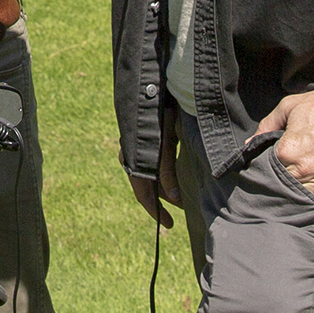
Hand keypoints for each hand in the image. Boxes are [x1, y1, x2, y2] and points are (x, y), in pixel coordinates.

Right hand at [129, 100, 183, 227]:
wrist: (152, 87)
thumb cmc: (161, 115)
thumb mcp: (166, 144)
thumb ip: (168, 171)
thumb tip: (174, 197)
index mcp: (134, 159)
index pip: (143, 194)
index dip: (157, 211)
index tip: (170, 225)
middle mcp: (131, 156)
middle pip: (148, 186)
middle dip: (165, 200)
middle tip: (181, 211)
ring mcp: (137, 148)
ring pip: (151, 176)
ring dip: (166, 187)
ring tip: (182, 197)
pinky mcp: (146, 141)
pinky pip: (152, 165)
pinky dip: (165, 174)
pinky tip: (176, 176)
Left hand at [255, 86, 313, 203]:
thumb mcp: (288, 107)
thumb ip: (267, 126)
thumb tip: (250, 145)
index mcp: (288, 152)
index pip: (267, 169)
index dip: (265, 167)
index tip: (267, 164)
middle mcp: (304, 171)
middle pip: (282, 186)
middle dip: (279, 182)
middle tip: (280, 176)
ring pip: (301, 197)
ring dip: (296, 192)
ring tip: (295, 184)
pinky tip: (311, 189)